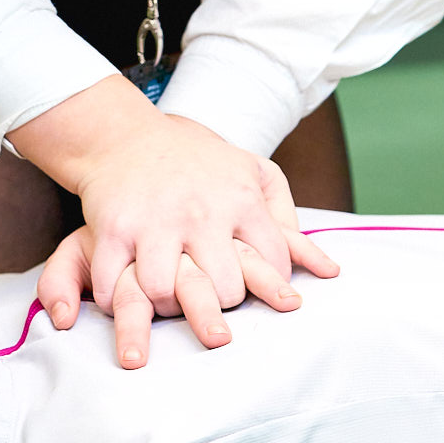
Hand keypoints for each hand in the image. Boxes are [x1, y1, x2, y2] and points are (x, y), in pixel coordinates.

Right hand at [82, 109, 334, 313]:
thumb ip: (287, 220)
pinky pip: (114, 282)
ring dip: (169, 307)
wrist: (125, 135)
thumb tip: (330, 271)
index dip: (269, 287)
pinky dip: (114, 301)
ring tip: (169, 306)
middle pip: (226, 288)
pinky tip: (120, 300)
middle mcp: (202, 212)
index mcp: (241, 199)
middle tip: (215, 306)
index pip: (273, 265)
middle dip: (223, 305)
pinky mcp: (113, 228)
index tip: (255, 290)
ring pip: (168, 292)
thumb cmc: (196, 161)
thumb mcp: (252, 173)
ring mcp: (155, 221)